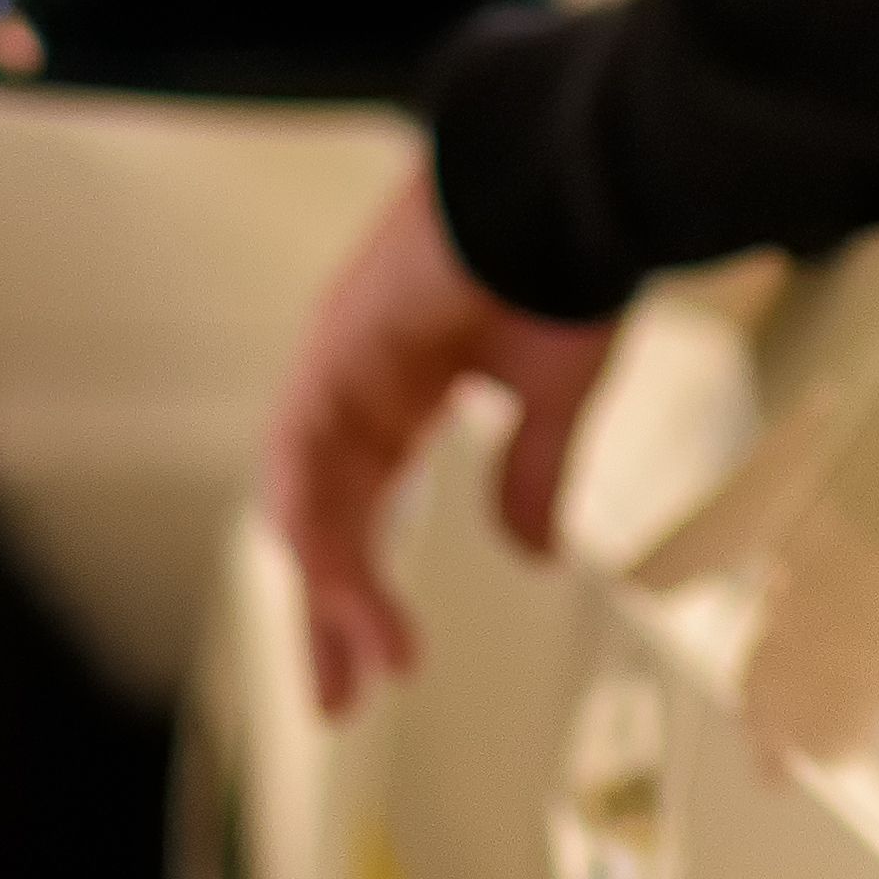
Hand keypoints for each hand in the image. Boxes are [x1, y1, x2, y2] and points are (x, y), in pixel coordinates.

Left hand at [268, 175, 616, 718]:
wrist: (567, 177)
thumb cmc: (568, 261)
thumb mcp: (555, 396)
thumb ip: (531, 475)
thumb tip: (535, 557)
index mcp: (401, 385)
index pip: (366, 505)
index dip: (366, 590)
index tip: (385, 670)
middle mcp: (354, 384)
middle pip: (325, 520)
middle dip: (333, 614)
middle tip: (341, 702)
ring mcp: (337, 369)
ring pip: (310, 507)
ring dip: (333, 594)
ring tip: (361, 673)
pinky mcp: (334, 358)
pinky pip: (311, 471)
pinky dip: (328, 544)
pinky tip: (350, 602)